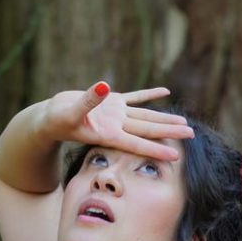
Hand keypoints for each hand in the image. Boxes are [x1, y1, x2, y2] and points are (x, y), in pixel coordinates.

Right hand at [41, 83, 193, 161]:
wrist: (49, 118)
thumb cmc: (56, 120)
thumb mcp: (71, 111)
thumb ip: (88, 100)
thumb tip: (103, 85)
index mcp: (109, 133)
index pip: (138, 142)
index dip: (157, 148)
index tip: (175, 155)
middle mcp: (117, 125)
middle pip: (148, 129)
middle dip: (170, 132)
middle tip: (192, 135)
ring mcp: (116, 114)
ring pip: (146, 115)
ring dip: (165, 118)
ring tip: (185, 122)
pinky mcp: (112, 102)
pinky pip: (135, 97)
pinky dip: (150, 94)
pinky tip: (165, 90)